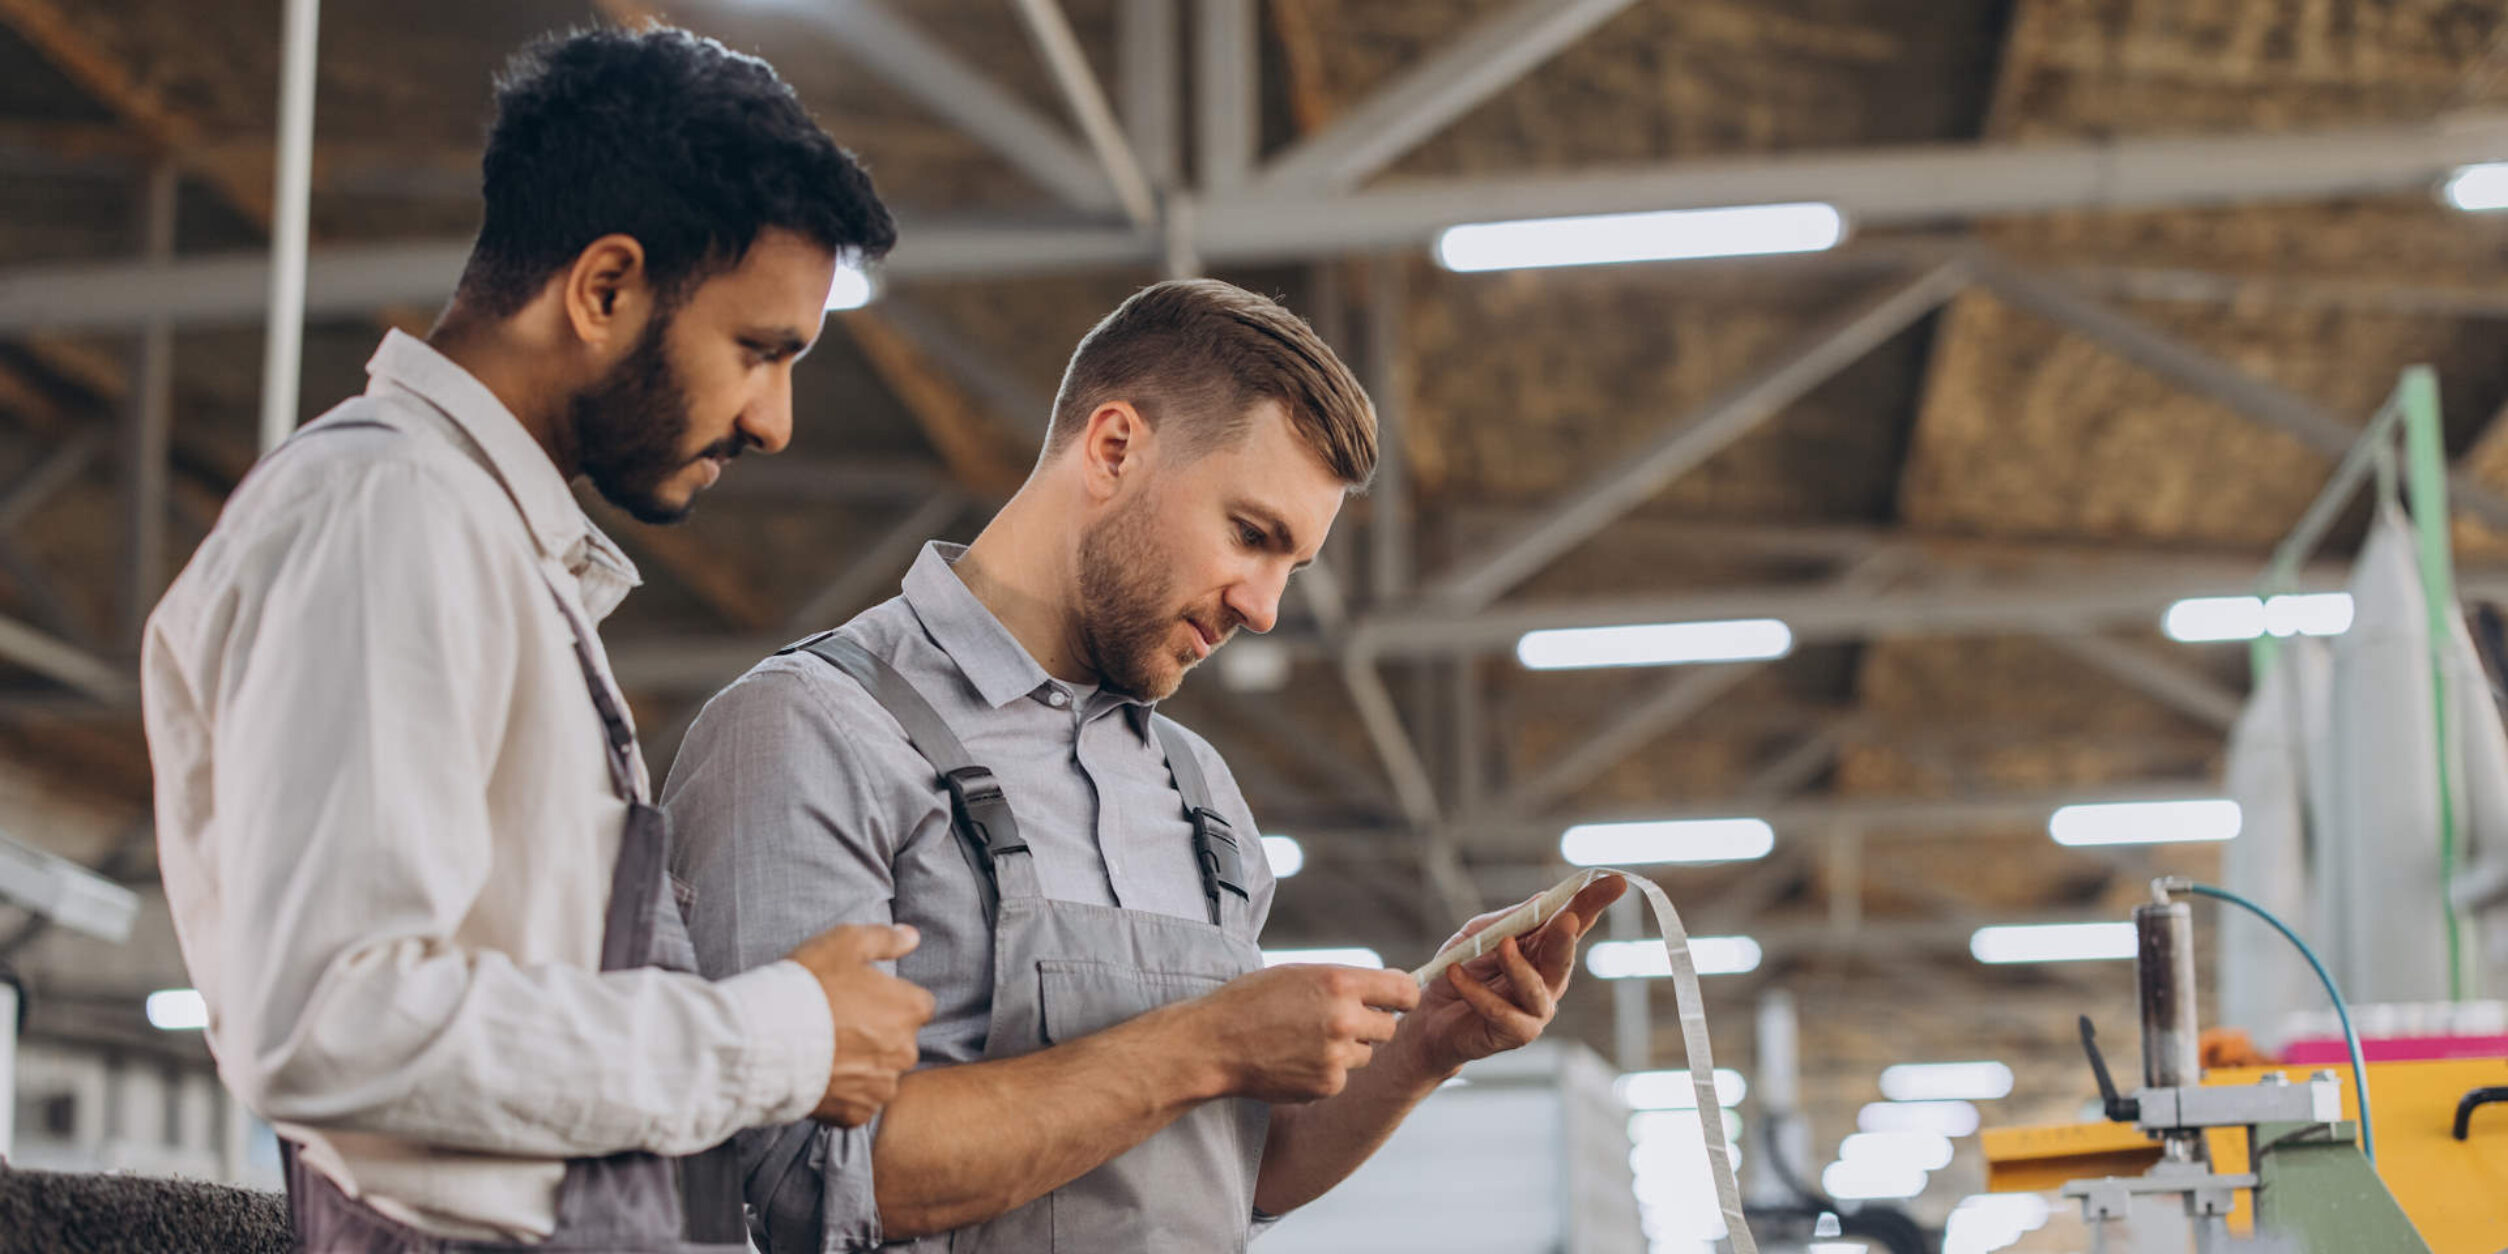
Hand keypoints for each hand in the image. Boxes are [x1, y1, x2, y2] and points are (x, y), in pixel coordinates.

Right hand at [786, 923, 935, 1125]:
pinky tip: (822, 1077)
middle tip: (838, 1024)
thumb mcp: (846, 943)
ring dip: (862, 1066)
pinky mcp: (857, 1113)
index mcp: (911, 1010)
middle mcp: (906, 1051)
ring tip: (827, 1052)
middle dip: (877, 1034)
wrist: (767, 1038)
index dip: (889, 1000)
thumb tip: (912, 937)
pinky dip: (844, 1094)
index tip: (859, 999)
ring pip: (879, 1074)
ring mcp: (882, 1086)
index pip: (916, 1005)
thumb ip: (885, 939)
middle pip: (899, 1041)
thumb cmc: (809, 985)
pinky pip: (858, 1103)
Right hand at [1185, 964, 1421, 1102]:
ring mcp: (1337, 1056)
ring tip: (1306, 1041)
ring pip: (1365, 1055)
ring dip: (1346, 1050)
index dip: (1403, 997)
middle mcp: (1345, 1019)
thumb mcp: (1299, 974)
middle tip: (1339, 1023)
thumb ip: (1343, 982)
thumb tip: (1383, 991)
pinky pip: (1342, 1078)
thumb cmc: (1251, 1001)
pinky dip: (1325, 1072)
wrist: (1214, 1043)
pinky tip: (1295, 1062)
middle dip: (1371, 1026)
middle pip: (1389, 1027)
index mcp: (1339, 983)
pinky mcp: (1327, 1085)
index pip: (1404, 991)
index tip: (1396, 1002)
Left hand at [1408, 876, 1624, 1074]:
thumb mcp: (1480, 934)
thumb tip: (1545, 898)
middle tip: (1569, 918)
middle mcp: (1548, 979)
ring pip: (1536, 988)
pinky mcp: (1514, 1033)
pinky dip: (1475, 991)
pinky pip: (1498, 1011)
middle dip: (1567, 936)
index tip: (1616, 882)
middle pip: (1563, 956)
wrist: (1429, 1019)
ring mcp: (1535, 1009)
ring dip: (1520, 966)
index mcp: (1543, 950)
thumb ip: (1512, 919)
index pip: (1572, 922)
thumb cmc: (1460, 971)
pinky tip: (1455, 973)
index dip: (1593, 902)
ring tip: (1503, 945)